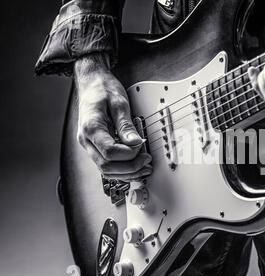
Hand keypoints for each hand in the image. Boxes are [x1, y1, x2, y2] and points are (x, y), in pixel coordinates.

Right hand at [75, 53, 151, 180]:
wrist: (91, 81)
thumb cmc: (103, 88)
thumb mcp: (119, 102)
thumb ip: (126, 125)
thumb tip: (136, 143)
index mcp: (91, 128)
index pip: (110, 152)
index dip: (129, 154)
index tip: (142, 146)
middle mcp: (86, 140)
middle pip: (106, 166)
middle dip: (129, 168)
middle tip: (146, 161)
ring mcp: (89, 145)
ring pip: (105, 170)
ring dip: (126, 173)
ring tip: (144, 168)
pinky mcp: (95, 146)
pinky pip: (106, 164)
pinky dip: (121, 169)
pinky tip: (134, 166)